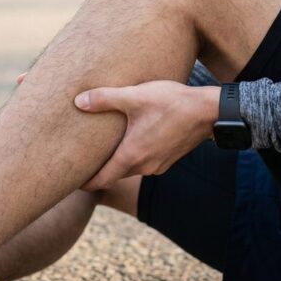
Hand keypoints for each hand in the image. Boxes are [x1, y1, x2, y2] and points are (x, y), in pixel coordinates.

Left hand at [75, 81, 219, 190]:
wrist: (209, 111)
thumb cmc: (171, 103)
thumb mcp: (134, 96)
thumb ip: (104, 99)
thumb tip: (78, 101)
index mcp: (132, 155)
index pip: (102, 179)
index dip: (86, 183)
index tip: (72, 183)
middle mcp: (145, 166)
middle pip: (115, 174)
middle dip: (100, 171)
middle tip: (83, 163)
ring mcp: (159, 164)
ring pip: (131, 168)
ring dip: (118, 162)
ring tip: (106, 150)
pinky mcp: (169, 158)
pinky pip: (145, 162)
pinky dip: (135, 156)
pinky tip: (132, 140)